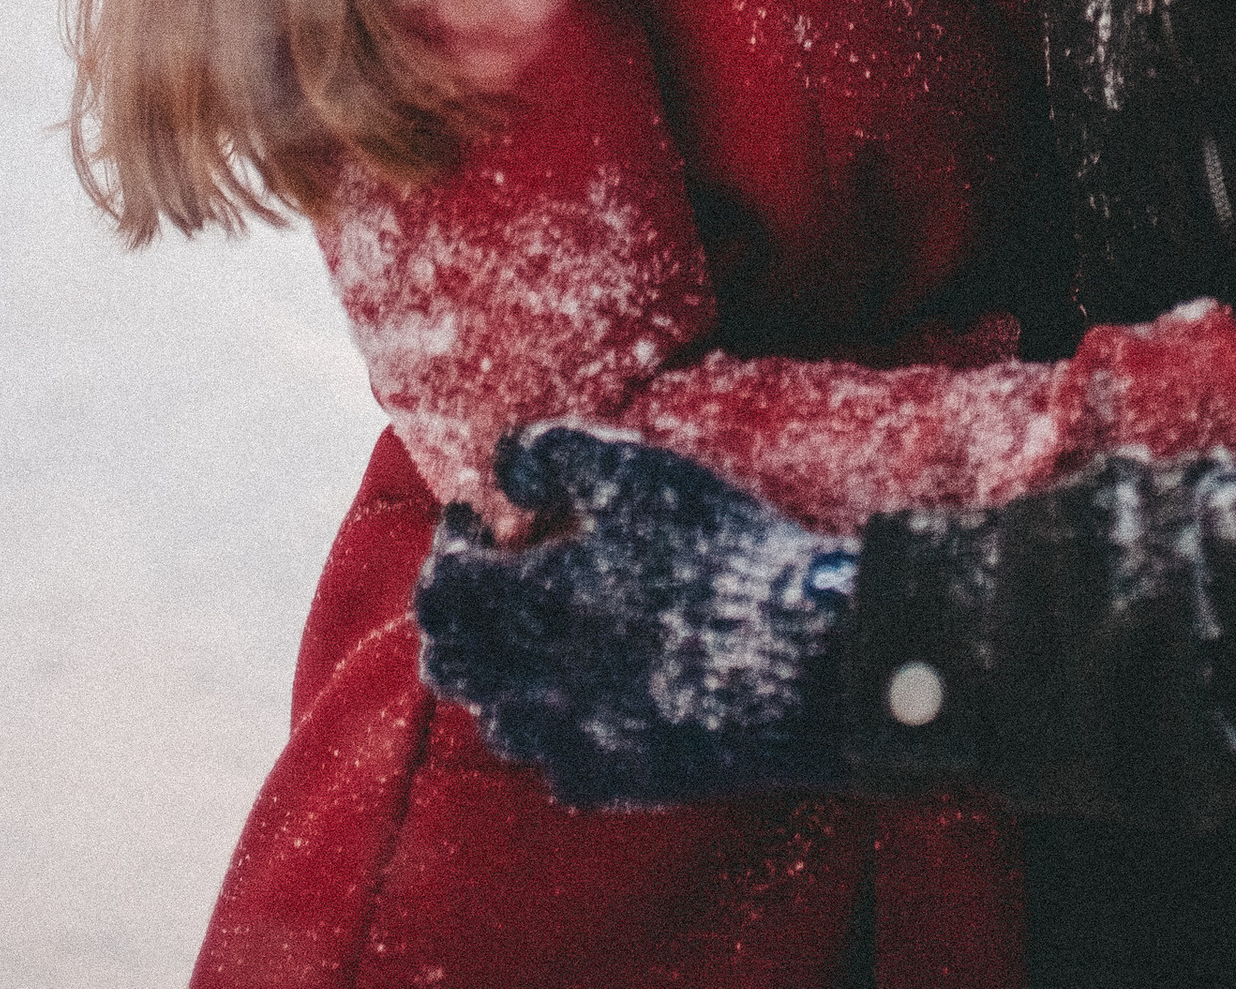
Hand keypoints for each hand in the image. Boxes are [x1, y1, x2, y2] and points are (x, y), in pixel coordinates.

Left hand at [413, 427, 859, 808]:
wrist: (797, 660)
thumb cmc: (716, 551)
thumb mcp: (634, 472)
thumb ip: (552, 453)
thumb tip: (502, 465)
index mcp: (527, 603)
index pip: (437, 588)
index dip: (447, 546)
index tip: (475, 519)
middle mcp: (530, 683)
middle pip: (447, 661)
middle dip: (456, 613)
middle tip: (488, 579)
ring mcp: (568, 742)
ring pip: (492, 717)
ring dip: (496, 671)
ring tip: (534, 634)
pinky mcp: (612, 782)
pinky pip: (549, 763)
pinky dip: (548, 727)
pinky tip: (581, 695)